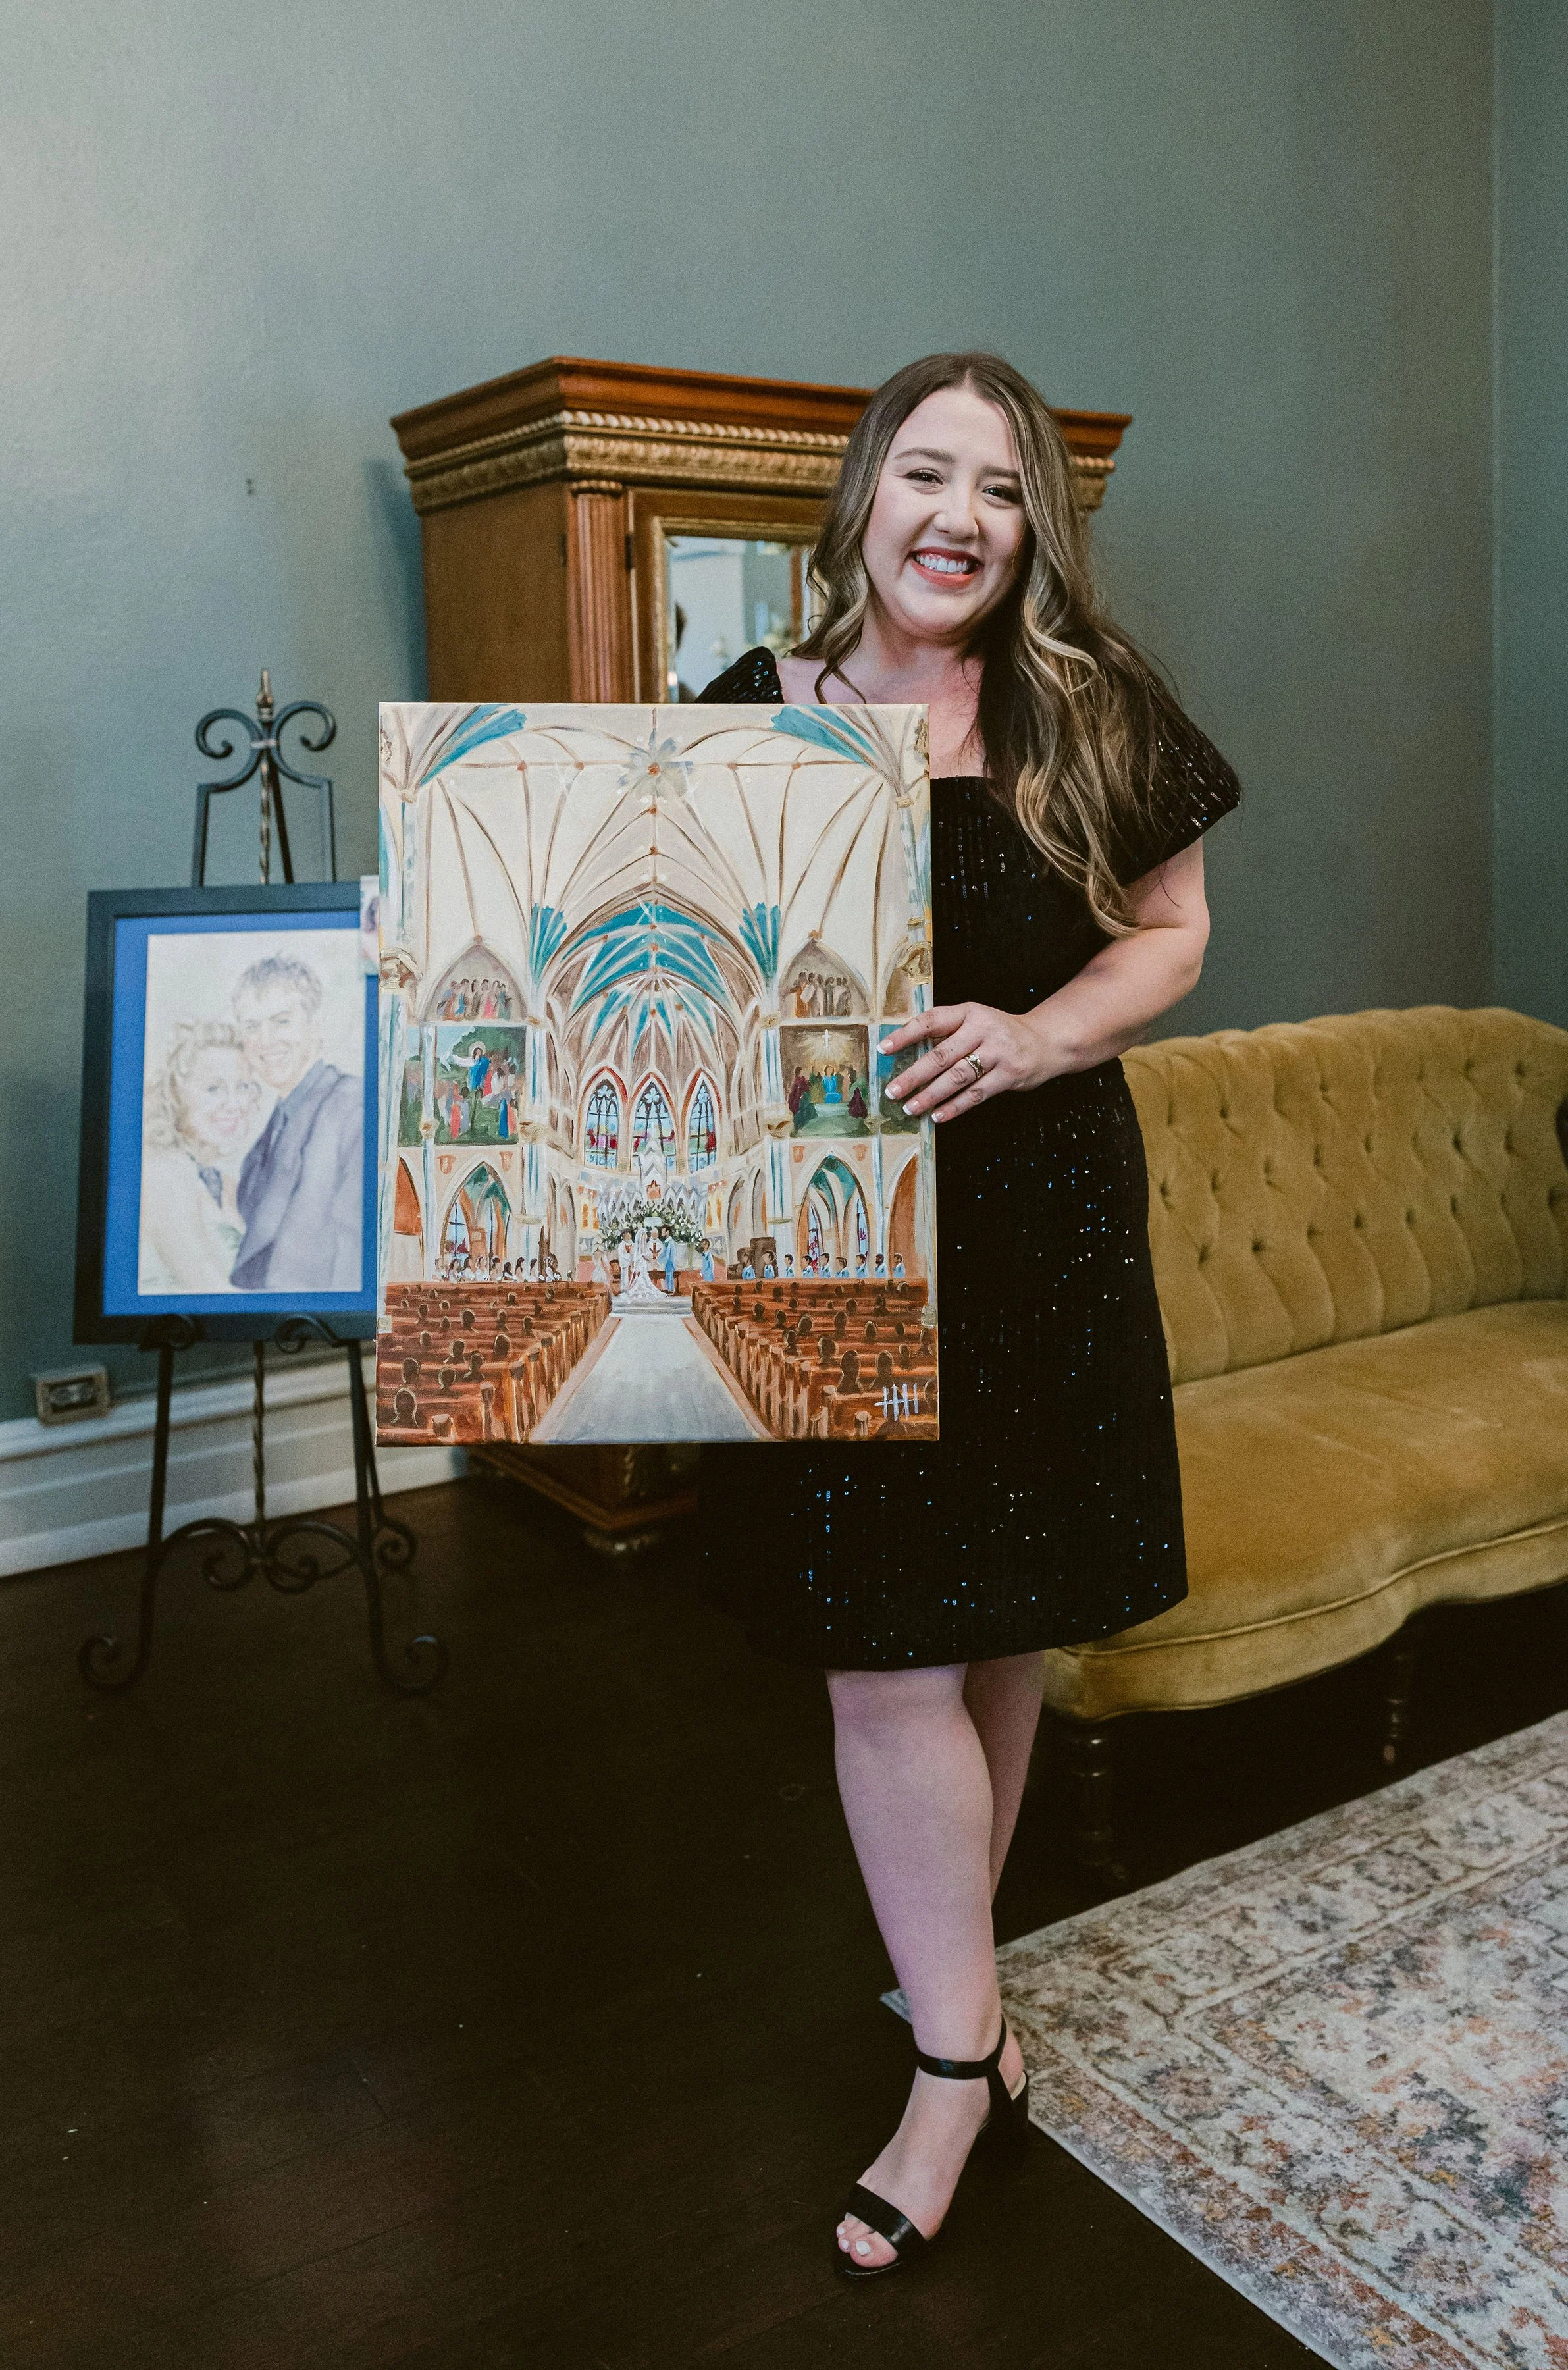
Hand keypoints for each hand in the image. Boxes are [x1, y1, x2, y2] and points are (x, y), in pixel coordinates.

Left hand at [879, 1001, 1053, 1122]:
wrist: (1046, 1041)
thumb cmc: (999, 1033)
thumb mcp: (976, 1020)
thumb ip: (947, 1033)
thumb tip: (906, 1055)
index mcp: (969, 1012)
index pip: (931, 1021)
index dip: (905, 1035)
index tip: (884, 1049)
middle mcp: (983, 1029)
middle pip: (941, 1055)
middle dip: (913, 1076)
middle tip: (892, 1091)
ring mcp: (998, 1053)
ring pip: (957, 1078)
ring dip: (930, 1095)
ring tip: (910, 1107)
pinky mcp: (1009, 1075)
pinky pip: (976, 1094)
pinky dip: (954, 1107)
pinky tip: (937, 1116)